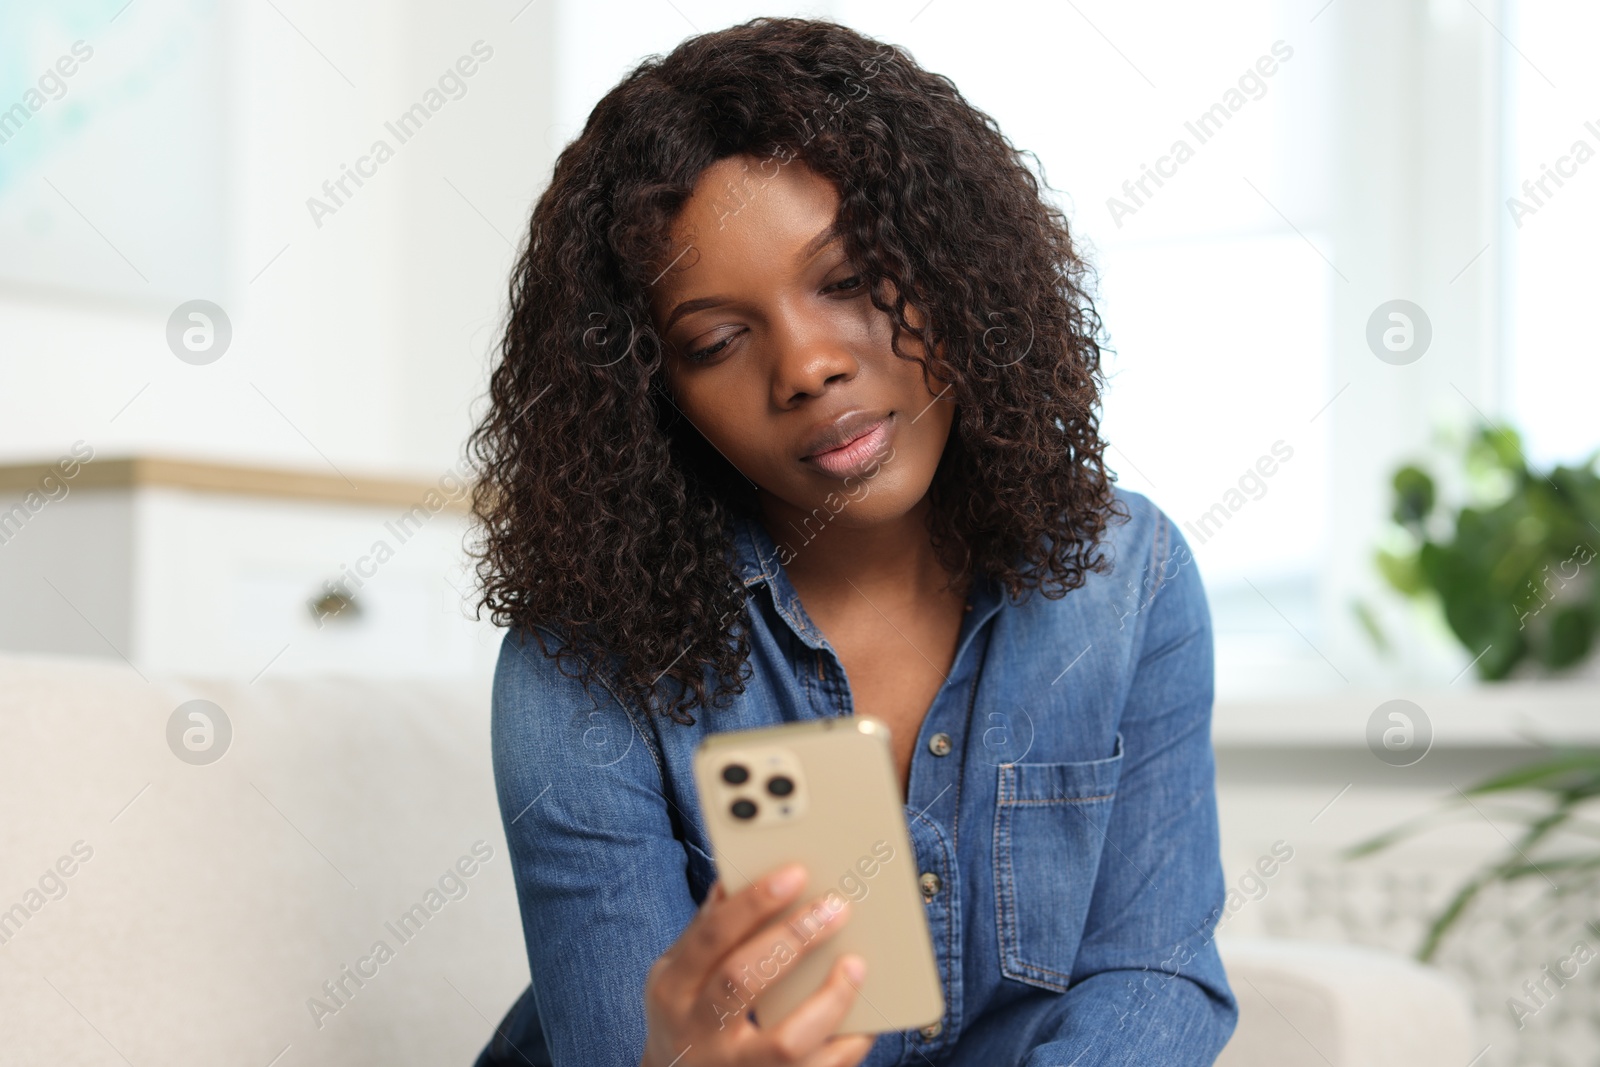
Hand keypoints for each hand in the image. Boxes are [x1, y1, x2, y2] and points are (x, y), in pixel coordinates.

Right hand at [640, 863, 873, 1066]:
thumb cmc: (686, 1014)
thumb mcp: (678, 972)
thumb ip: (708, 930)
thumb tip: (736, 877)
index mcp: (674, 988)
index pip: (712, 936)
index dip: (754, 902)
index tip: (796, 873)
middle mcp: (698, 1031)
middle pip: (743, 981)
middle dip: (794, 940)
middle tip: (837, 908)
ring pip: (785, 1042)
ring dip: (828, 1000)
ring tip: (858, 965)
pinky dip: (847, 1046)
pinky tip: (866, 1021)